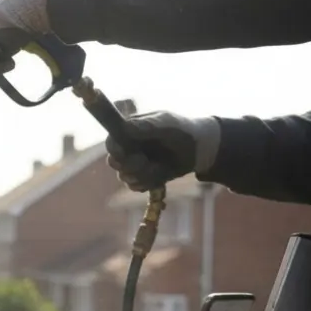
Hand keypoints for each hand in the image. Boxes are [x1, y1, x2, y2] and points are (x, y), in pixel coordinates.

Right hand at [107, 112, 221, 191]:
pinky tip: (160, 175)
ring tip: (160, 167)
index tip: (123, 154)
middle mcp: (128, 148)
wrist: (199, 149)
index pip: (111, 142)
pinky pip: (134, 186)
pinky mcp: (141, 178)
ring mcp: (134, 164)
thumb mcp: (166, 123)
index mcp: (130, 131)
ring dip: (142, 175)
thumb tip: (124, 127)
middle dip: (130, 165)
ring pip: (124, 176)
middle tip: (144, 162)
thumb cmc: (182, 130)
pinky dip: (147, 183)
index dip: (114, 149)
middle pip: (114, 162)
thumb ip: (146, 125)